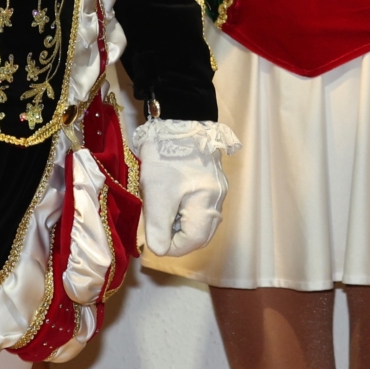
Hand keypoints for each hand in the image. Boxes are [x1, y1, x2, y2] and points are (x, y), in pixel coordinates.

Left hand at [136, 119, 240, 257]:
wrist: (177, 118)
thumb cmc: (165, 156)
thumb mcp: (156, 194)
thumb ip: (158, 227)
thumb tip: (159, 250)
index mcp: (208, 205)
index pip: (192, 242)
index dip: (170, 246)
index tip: (151, 237)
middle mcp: (218, 200)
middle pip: (199, 233)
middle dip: (176, 234)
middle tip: (155, 222)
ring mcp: (216, 189)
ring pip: (198, 220)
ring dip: (178, 221)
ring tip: (160, 206)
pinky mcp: (210, 180)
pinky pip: (198, 206)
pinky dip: (183, 208)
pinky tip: (169, 195)